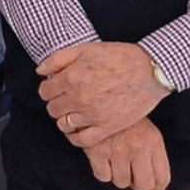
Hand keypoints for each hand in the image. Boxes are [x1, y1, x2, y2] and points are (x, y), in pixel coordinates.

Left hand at [38, 41, 166, 147]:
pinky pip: (82, 140)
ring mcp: (94, 114)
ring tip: (73, 112)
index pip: (44, 92)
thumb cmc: (117, 57)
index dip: (48, 89)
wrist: (149, 70)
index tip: (57, 88)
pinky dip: (75, 137)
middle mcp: (79, 98)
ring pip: (64, 124)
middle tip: (66, 99)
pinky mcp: (108, 127)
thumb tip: (39, 72)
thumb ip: (57, 59)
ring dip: (65, 118)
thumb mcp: (84, 49)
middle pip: (52, 109)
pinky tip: (78, 129)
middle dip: (56, 103)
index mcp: (71, 78)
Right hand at [84, 118, 171, 189]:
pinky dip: (102, 171)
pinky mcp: (97, 151)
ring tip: (113, 160)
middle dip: (136, 183)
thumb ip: (152, 154)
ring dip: (117, 175)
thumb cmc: (123, 116)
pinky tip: (101, 158)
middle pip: (143, 184)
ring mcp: (117, 150)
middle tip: (130, 174)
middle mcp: (138, 147)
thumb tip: (152, 186)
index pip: (162, 178)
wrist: (97, 97)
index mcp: (153, 141)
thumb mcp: (146, 130)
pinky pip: (103, 176)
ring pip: (121, 182)